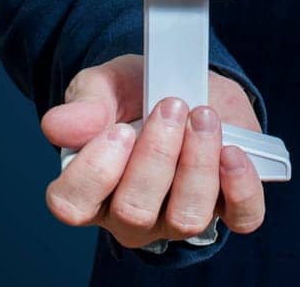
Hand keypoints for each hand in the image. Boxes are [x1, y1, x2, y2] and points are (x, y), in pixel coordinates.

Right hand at [41, 55, 265, 247]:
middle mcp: (132, 213)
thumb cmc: (138, 91)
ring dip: (198, 162)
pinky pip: (241, 217)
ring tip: (203, 116)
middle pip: (134, 212)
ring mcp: (179, 215)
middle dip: (156, 155)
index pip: (73, 204)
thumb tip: (58, 126)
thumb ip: (85, 104)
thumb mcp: (107, 85)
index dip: (95, 171)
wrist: (188, 81)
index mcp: (92, 187)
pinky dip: (241, 186)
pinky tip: (233, 152)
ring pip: (186, 217)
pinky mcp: (227, 205)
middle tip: (172, 106)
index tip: (120, 129)